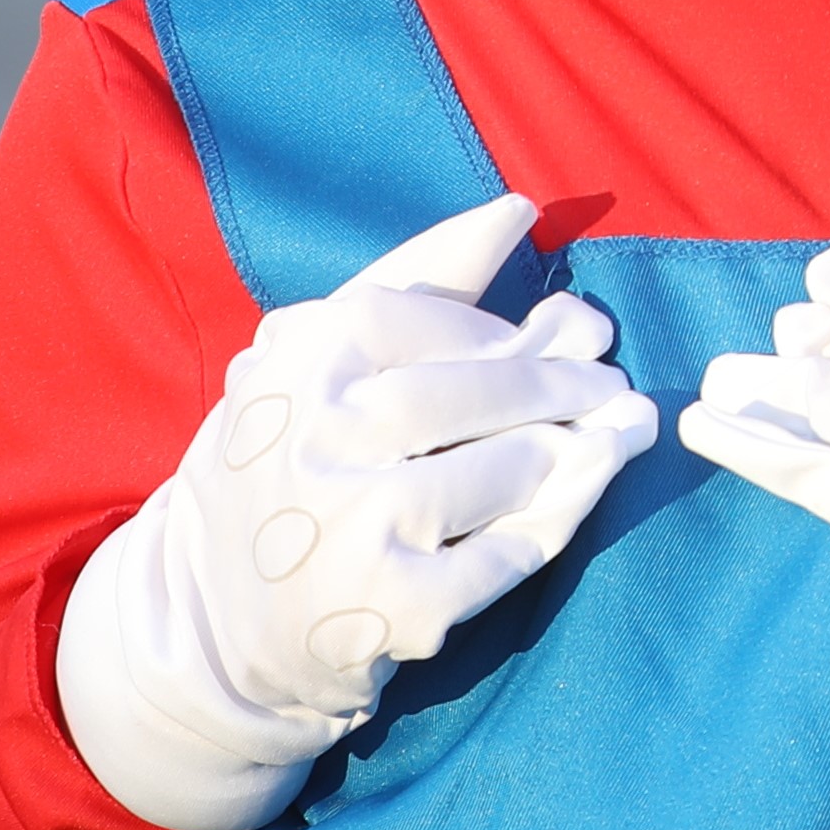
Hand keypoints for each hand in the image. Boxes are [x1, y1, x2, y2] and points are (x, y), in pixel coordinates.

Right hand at [56, 196, 658, 829]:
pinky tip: (582, 492)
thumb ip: (419, 281)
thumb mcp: (316, 365)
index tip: (554, 333)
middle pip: (478, 392)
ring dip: (581, 448)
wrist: (214, 618)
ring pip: (512, 468)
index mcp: (290, 368)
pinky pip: (516, 549)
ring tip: (615, 434)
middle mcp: (316, 442)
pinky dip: (562, 514)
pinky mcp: (399, 607)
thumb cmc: (288, 463)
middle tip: (610, 385)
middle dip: (564, 385)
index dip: (497, 326)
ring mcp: (356, 529)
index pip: (418, 316)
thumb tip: (518, 211)